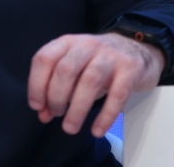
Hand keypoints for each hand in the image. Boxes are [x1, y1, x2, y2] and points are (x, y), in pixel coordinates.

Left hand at [27, 32, 164, 137]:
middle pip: (66, 70)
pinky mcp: (130, 70)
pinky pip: (118, 95)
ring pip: (90, 81)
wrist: (136, 48)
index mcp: (68, 43)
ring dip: (77, 108)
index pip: (45, 58)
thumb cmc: (98, 63)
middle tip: (57, 114)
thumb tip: (43, 114)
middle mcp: (87, 45)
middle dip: (56, 97)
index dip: (36, 84)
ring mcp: (110, 56)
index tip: (37, 106)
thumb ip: (56, 90)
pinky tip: (97, 130)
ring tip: (70, 127)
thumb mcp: (75, 71)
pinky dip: (106, 115)